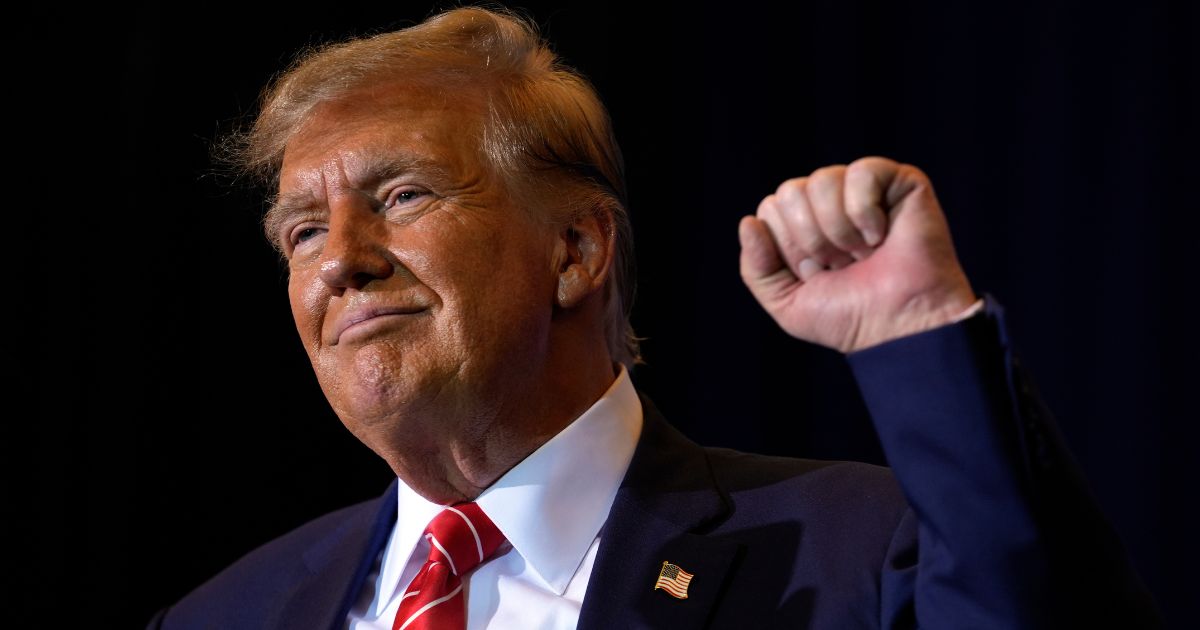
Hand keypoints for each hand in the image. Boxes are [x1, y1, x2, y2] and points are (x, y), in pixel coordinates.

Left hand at [738, 157, 976, 352]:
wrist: (898, 327)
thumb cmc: (849, 317)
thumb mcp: (786, 302)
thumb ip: (756, 267)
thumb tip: (748, 221)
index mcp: (802, 224)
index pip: (769, 209)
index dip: (788, 248)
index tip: (816, 274)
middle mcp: (830, 202)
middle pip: (790, 192)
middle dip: (810, 239)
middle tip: (841, 264)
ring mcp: (864, 190)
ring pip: (821, 181)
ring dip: (837, 230)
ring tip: (862, 253)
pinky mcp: (900, 182)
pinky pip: (860, 173)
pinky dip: (865, 211)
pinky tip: (880, 235)